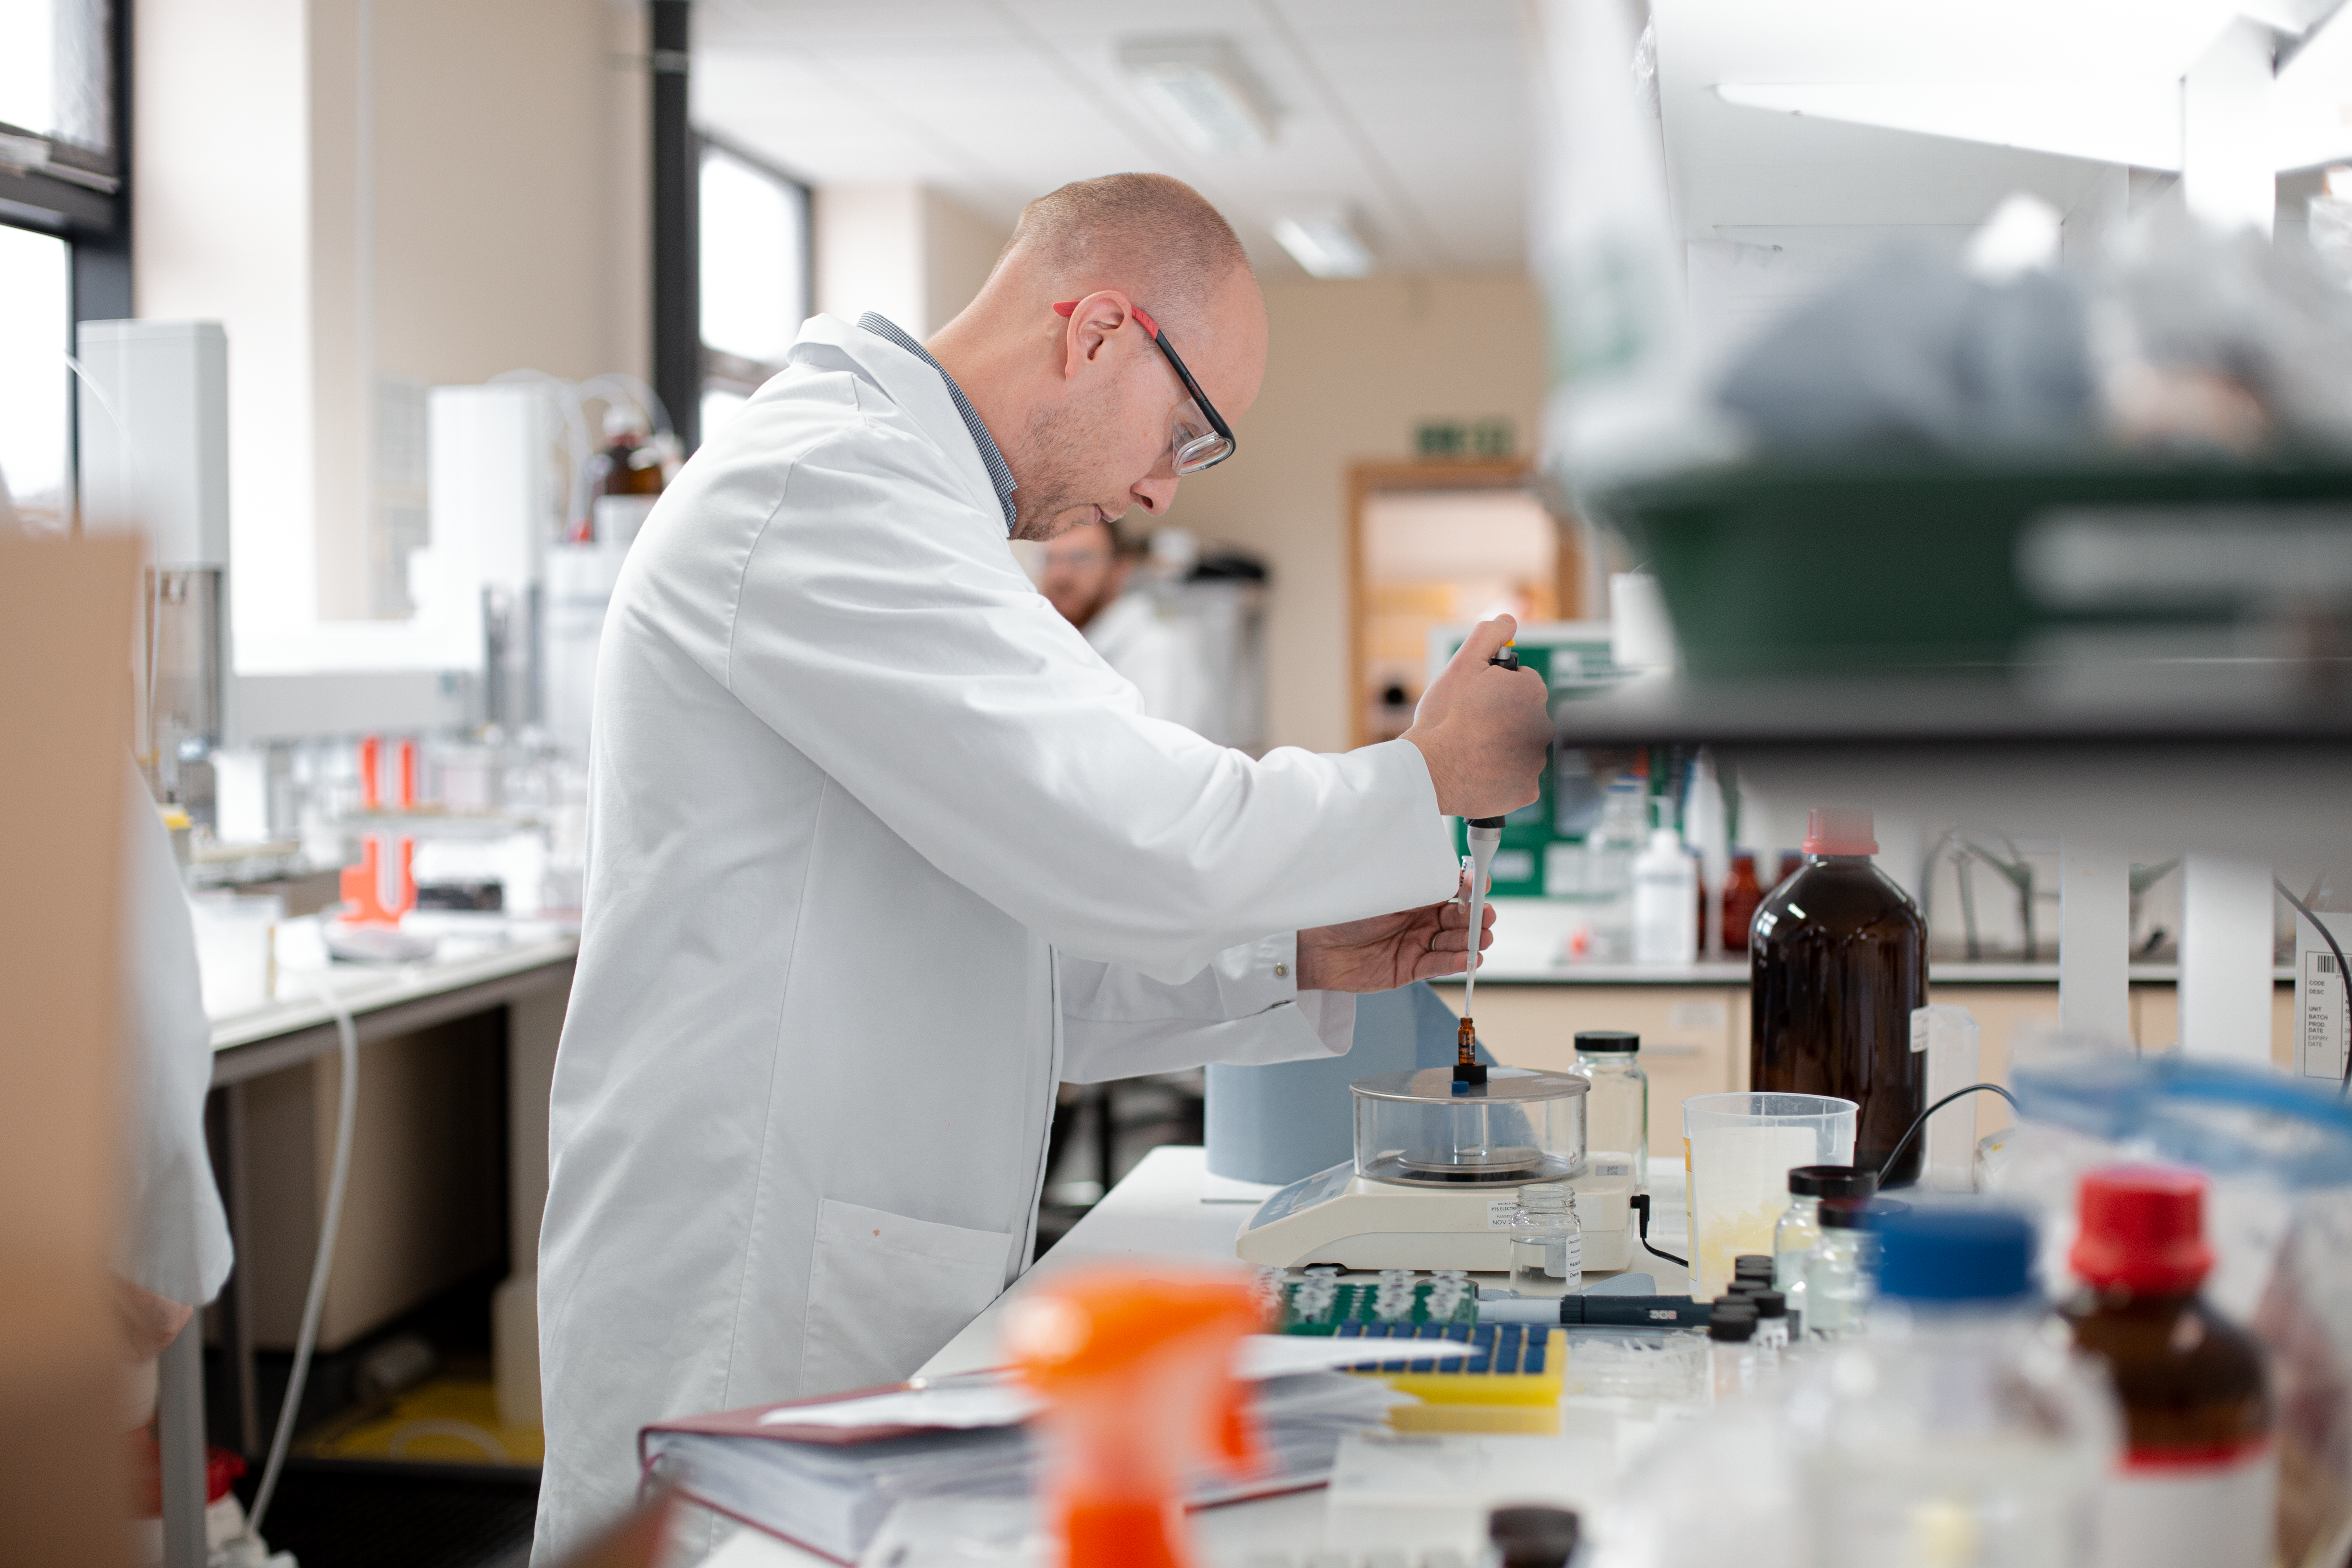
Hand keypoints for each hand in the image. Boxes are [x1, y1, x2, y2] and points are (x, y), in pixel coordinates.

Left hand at [1296, 872, 1495, 992]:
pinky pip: (1437, 965)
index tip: (1481, 884)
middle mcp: (1419, 918)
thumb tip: (1449, 870)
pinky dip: (1454, 962)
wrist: (1314, 945)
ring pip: (1454, 942)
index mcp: (1415, 894)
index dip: (1470, 887)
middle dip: (1477, 917)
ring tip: (1482, 939)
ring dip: (1471, 941)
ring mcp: (1415, 944)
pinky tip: (1468, 958)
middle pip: (1459, 918)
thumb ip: (1416, 882)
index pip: (1452, 889)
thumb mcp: (1383, 890)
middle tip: (1486, 916)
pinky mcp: (1408, 968)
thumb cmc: (1343, 911)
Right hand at [1401, 615, 1551, 818]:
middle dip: (1503, 720)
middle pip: (1523, 719)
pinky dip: (1503, 780)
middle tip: (1471, 727)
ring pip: (1521, 751)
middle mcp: (1543, 727)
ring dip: (1503, 750)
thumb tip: (1509, 620)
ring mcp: (1536, 762)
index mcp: (1532, 692)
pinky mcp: (1528, 791)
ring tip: (1472, 751)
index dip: (1497, 691)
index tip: (1477, 702)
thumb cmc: (1444, 717)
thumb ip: (1488, 636)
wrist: (1430, 769)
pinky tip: (1480, 774)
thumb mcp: (1462, 665)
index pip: (1523, 685)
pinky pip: (1518, 782)